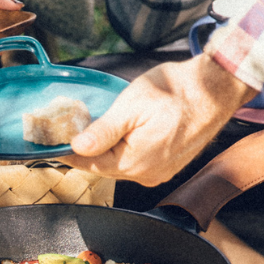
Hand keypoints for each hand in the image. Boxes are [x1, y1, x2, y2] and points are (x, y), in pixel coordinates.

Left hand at [59, 54, 255, 184]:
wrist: (215, 89)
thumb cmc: (177, 91)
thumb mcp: (131, 105)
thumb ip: (103, 131)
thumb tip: (77, 148)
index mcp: (136, 163)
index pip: (89, 164)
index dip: (67, 153)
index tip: (49, 147)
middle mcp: (147, 175)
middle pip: (103, 166)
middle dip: (84, 150)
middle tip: (66, 132)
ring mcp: (160, 172)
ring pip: (119, 164)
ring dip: (103, 149)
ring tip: (89, 129)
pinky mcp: (168, 165)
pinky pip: (135, 161)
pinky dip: (122, 149)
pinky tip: (117, 133)